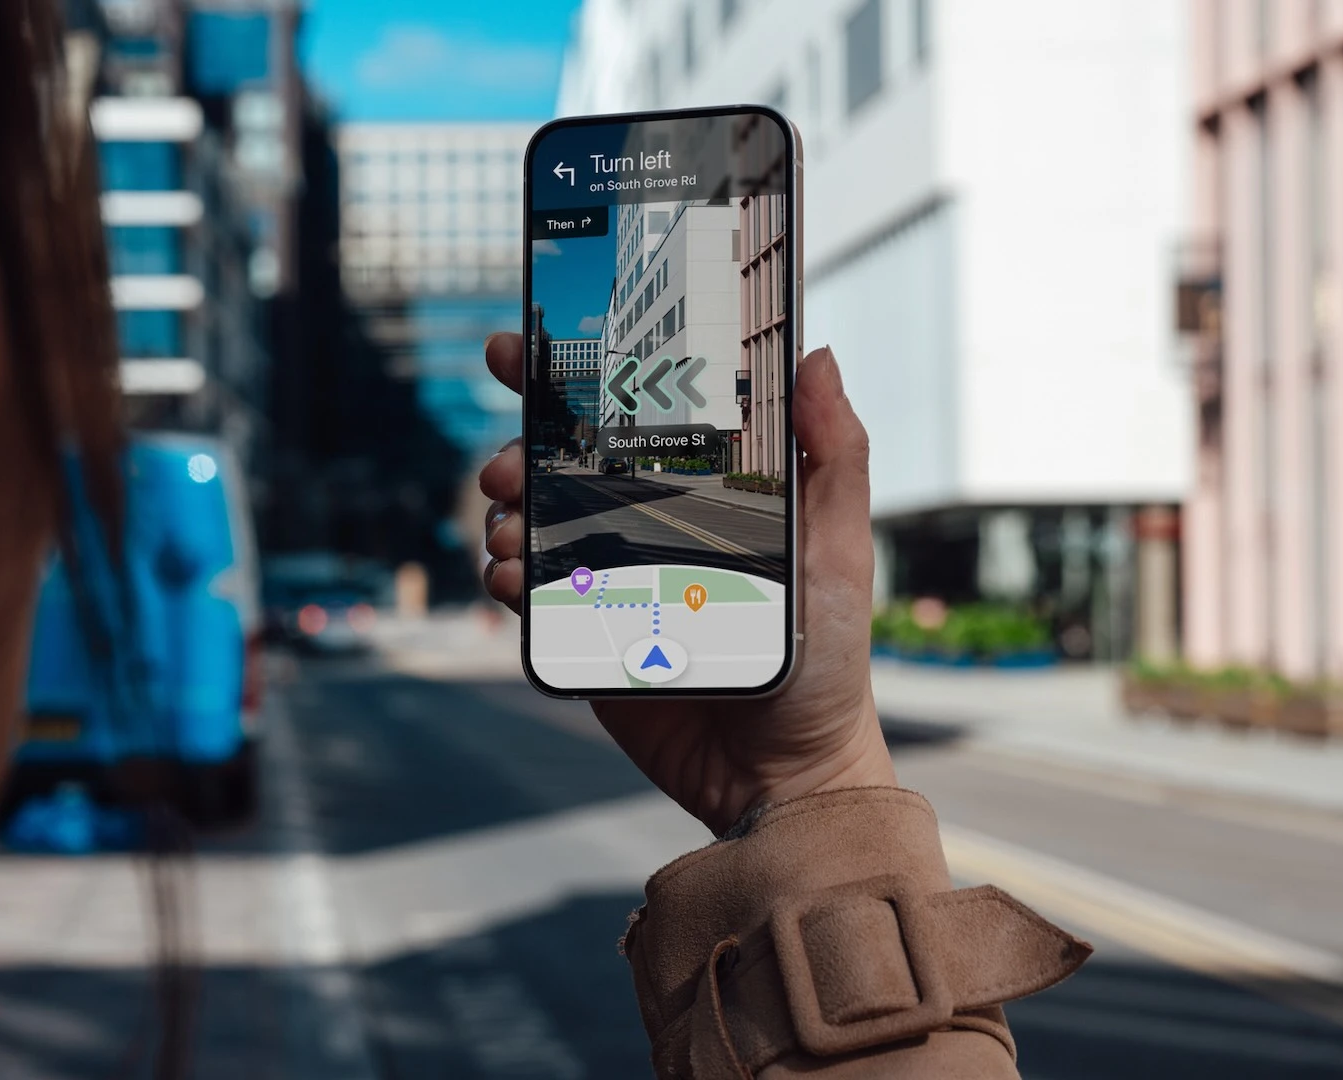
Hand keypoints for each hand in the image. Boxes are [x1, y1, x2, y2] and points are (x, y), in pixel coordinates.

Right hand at [479, 334, 893, 835]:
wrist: (786, 775)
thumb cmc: (828, 660)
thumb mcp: (840, 548)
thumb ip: (834, 455)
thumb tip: (816, 358)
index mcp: (700, 490)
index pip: (630, 415)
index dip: (568, 377)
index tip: (515, 349)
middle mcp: (646, 526)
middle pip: (559, 463)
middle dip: (517, 448)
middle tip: (508, 465)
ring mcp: (608, 581)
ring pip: (530, 523)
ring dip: (503, 512)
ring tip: (509, 527)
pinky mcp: (583, 638)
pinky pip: (526, 596)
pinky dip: (502, 577)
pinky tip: (506, 578)